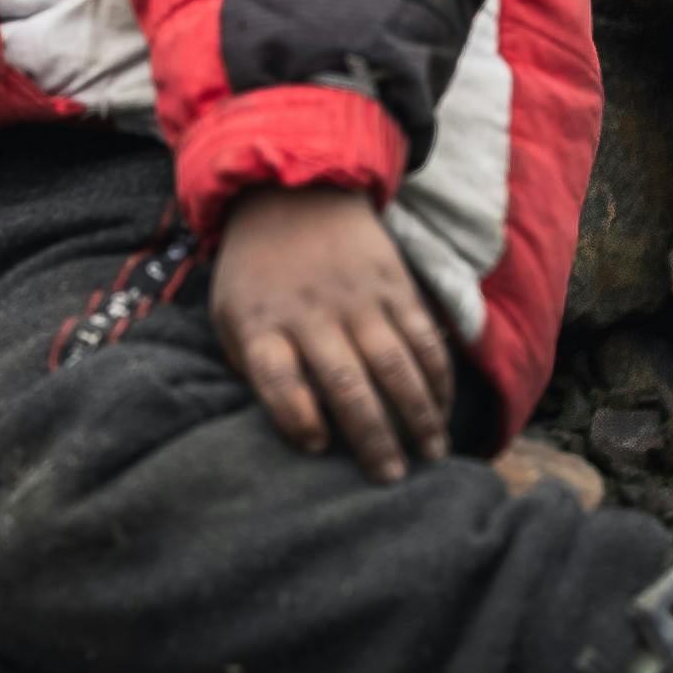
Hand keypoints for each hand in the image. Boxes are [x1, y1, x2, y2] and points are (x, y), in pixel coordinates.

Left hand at [209, 185, 454, 482]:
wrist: (290, 193)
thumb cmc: (256, 274)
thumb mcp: (229, 315)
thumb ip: (252, 368)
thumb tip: (292, 430)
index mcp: (260, 325)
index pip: (277, 380)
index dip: (297, 417)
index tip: (317, 447)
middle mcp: (310, 314)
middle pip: (345, 383)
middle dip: (373, 437)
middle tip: (391, 479)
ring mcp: (357, 299)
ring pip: (395, 365)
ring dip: (418, 415)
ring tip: (432, 455)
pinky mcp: (393, 285)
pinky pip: (423, 338)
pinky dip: (438, 377)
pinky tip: (443, 409)